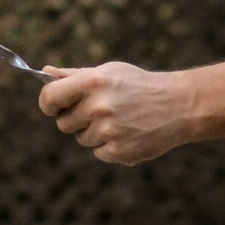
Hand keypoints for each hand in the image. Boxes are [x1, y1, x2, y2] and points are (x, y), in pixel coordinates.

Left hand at [38, 63, 198, 165]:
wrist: (179, 105)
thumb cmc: (138, 85)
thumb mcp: (109, 72)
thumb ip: (74, 75)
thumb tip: (44, 74)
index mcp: (92, 81)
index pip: (50, 98)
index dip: (48, 104)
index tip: (53, 107)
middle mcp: (98, 106)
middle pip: (64, 123)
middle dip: (76, 119)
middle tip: (98, 111)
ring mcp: (109, 130)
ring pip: (83, 139)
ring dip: (95, 133)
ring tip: (120, 120)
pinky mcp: (120, 150)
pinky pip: (99, 152)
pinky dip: (110, 146)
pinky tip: (128, 133)